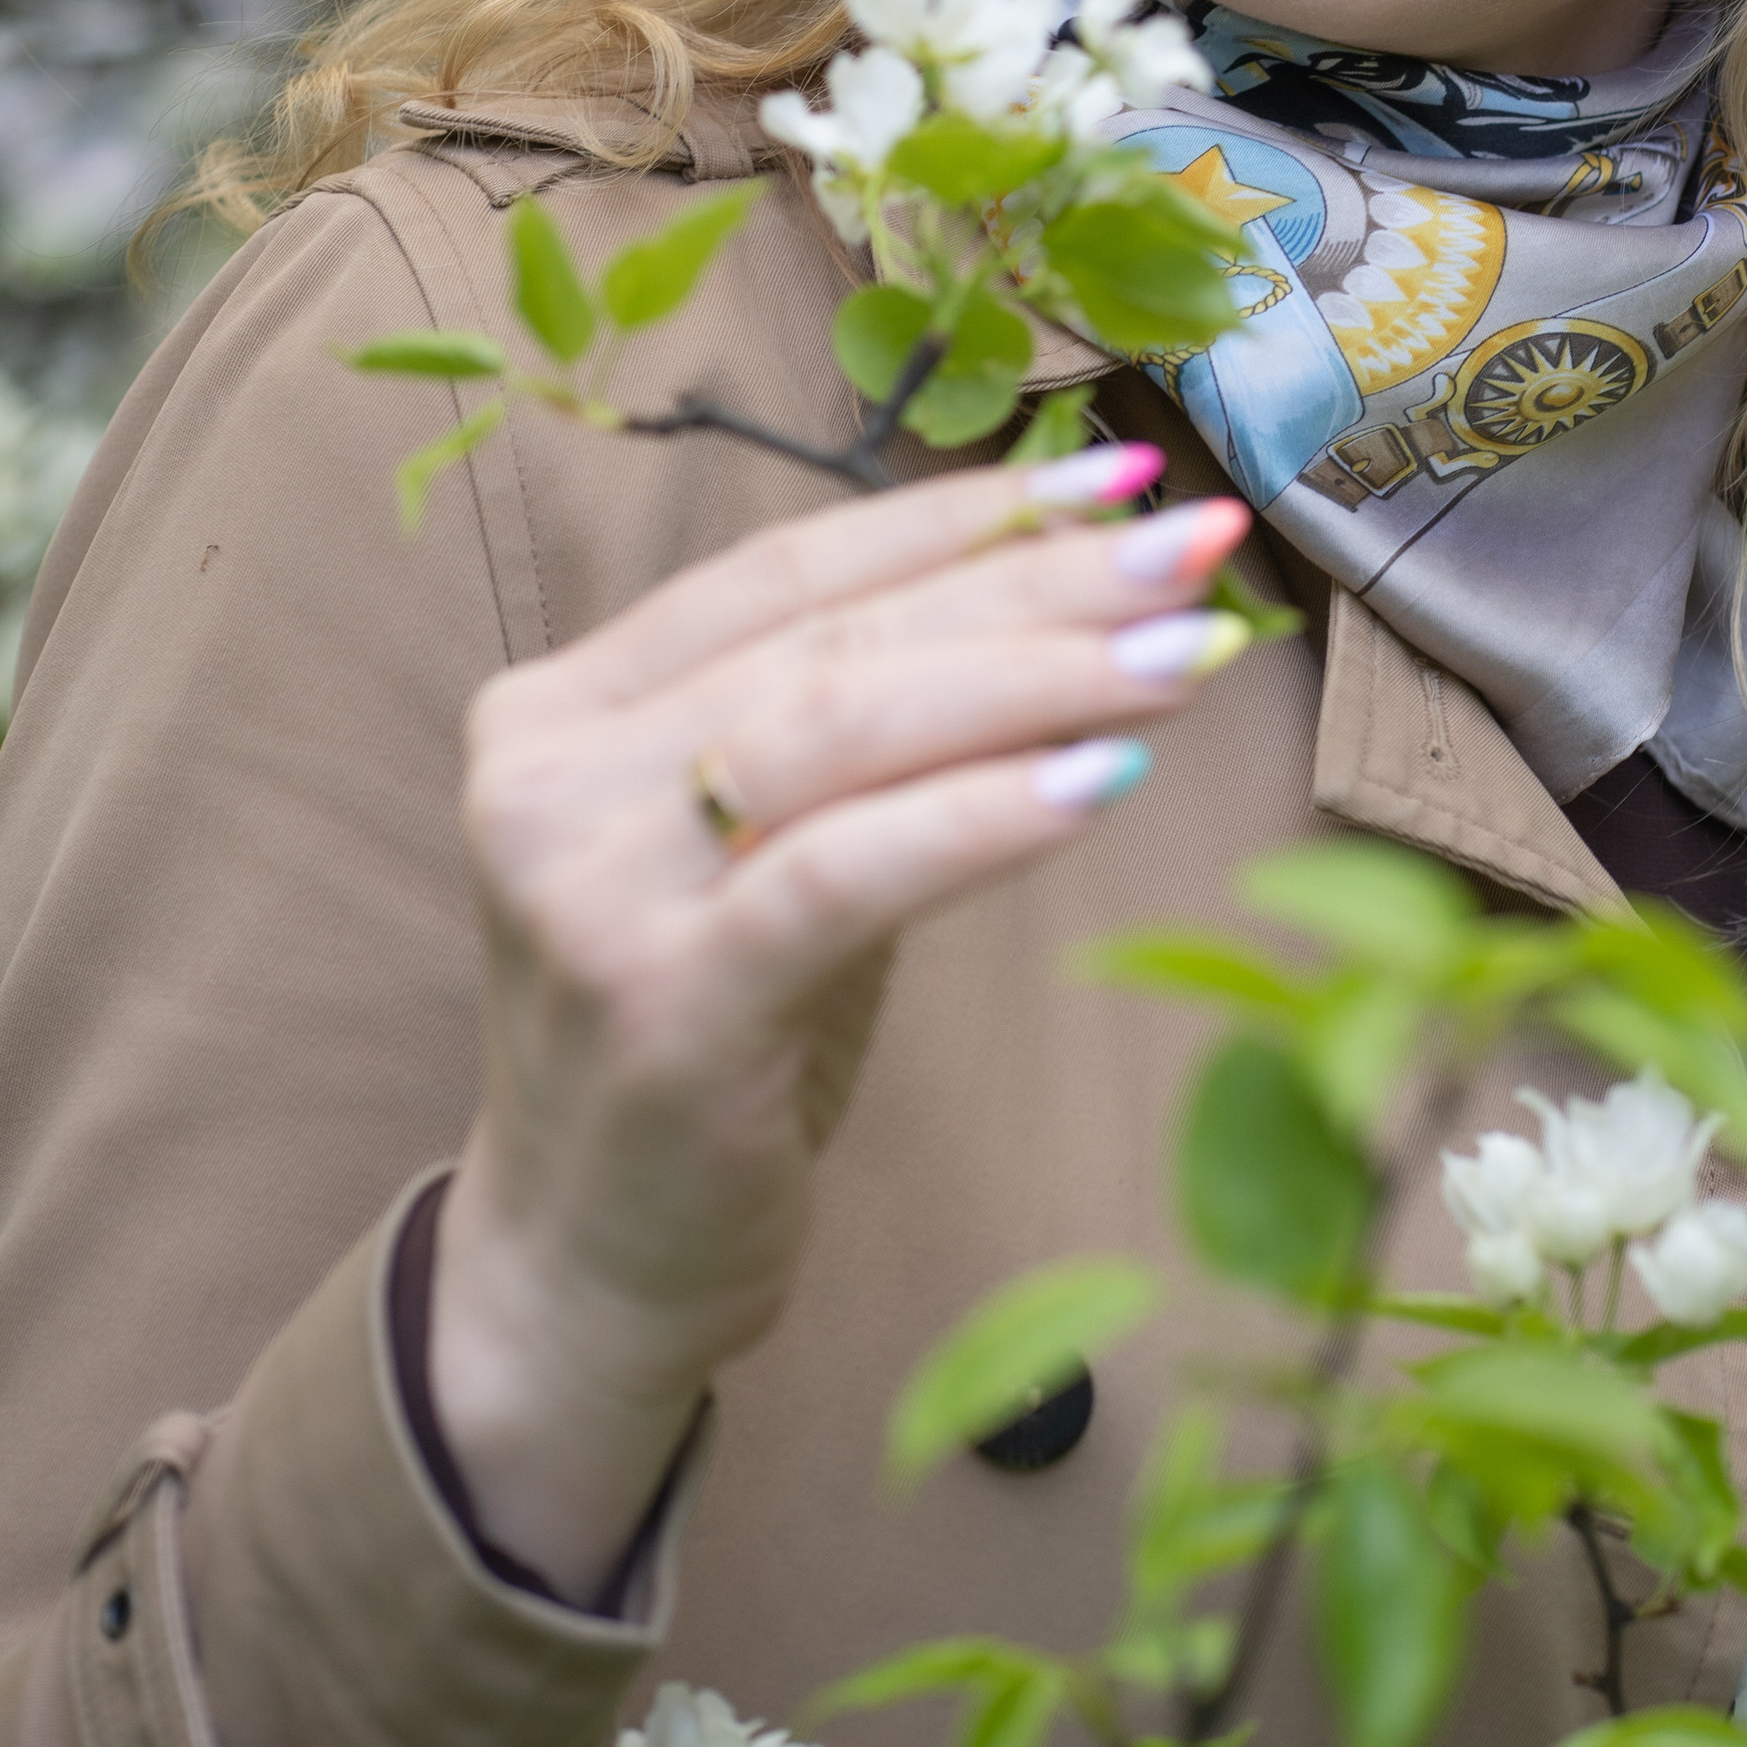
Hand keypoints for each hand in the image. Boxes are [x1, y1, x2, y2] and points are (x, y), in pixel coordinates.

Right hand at [428, 444, 1251, 1599]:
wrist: (584, 1272)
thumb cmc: (709, 1044)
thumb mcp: (753, 854)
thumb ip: (850, 729)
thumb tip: (1076, 591)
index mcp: (561, 706)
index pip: (785, 567)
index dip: (956, 513)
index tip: (1114, 474)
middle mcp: (551, 774)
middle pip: (833, 636)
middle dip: (1033, 579)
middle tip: (1194, 546)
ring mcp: (591, 887)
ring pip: (845, 728)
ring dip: (1040, 675)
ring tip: (1187, 650)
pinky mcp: (662, 1002)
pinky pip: (850, 872)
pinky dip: (989, 811)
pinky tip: (1108, 772)